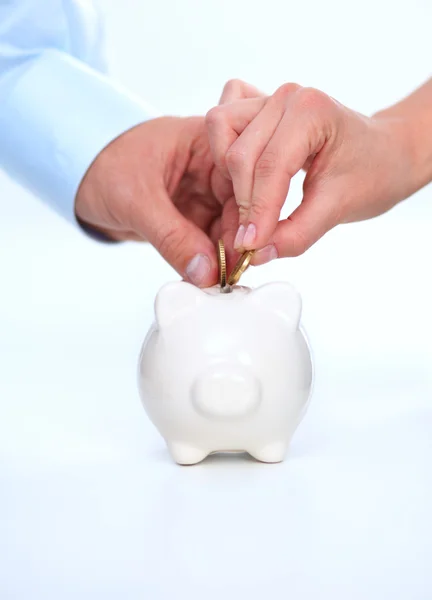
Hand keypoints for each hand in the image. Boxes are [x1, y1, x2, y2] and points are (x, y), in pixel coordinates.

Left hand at [75, 116, 234, 286]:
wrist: (79, 175)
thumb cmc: (104, 164)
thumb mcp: (137, 200)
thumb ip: (172, 237)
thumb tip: (206, 272)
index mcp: (208, 142)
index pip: (244, 177)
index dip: (250, 213)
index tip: (247, 248)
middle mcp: (214, 166)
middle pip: (243, 206)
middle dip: (239, 241)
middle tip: (233, 274)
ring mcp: (205, 192)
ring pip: (229, 228)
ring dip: (225, 255)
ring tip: (220, 281)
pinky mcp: (194, 215)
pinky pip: (211, 240)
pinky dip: (209, 260)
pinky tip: (208, 277)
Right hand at [206, 80, 417, 263]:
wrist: (385, 154)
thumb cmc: (372, 172)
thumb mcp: (338, 209)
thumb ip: (296, 234)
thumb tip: (256, 254)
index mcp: (311, 112)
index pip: (269, 167)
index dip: (257, 212)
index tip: (249, 246)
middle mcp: (287, 97)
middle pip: (238, 154)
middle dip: (242, 201)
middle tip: (251, 236)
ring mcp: (270, 98)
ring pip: (222, 134)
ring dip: (228, 176)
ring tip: (251, 206)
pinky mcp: (259, 107)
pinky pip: (223, 124)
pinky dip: (224, 152)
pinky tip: (244, 178)